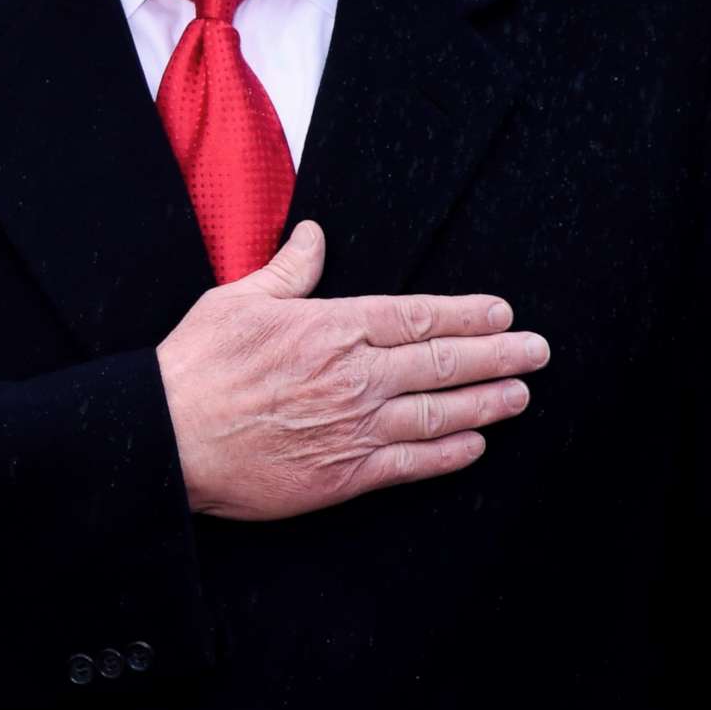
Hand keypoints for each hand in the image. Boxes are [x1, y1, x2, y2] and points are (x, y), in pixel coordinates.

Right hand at [152, 219, 547, 521]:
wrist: (172, 434)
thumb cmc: (199, 365)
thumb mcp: (237, 299)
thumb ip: (288, 271)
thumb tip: (313, 236)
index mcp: (331, 327)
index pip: (415, 316)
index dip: (464, 314)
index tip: (500, 312)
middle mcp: (355, 375)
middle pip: (443, 362)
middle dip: (498, 354)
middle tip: (537, 350)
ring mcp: (356, 426)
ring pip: (439, 412)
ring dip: (487, 402)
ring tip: (520, 394)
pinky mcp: (347, 473)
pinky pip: (414, 462)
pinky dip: (450, 454)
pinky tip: (475, 445)